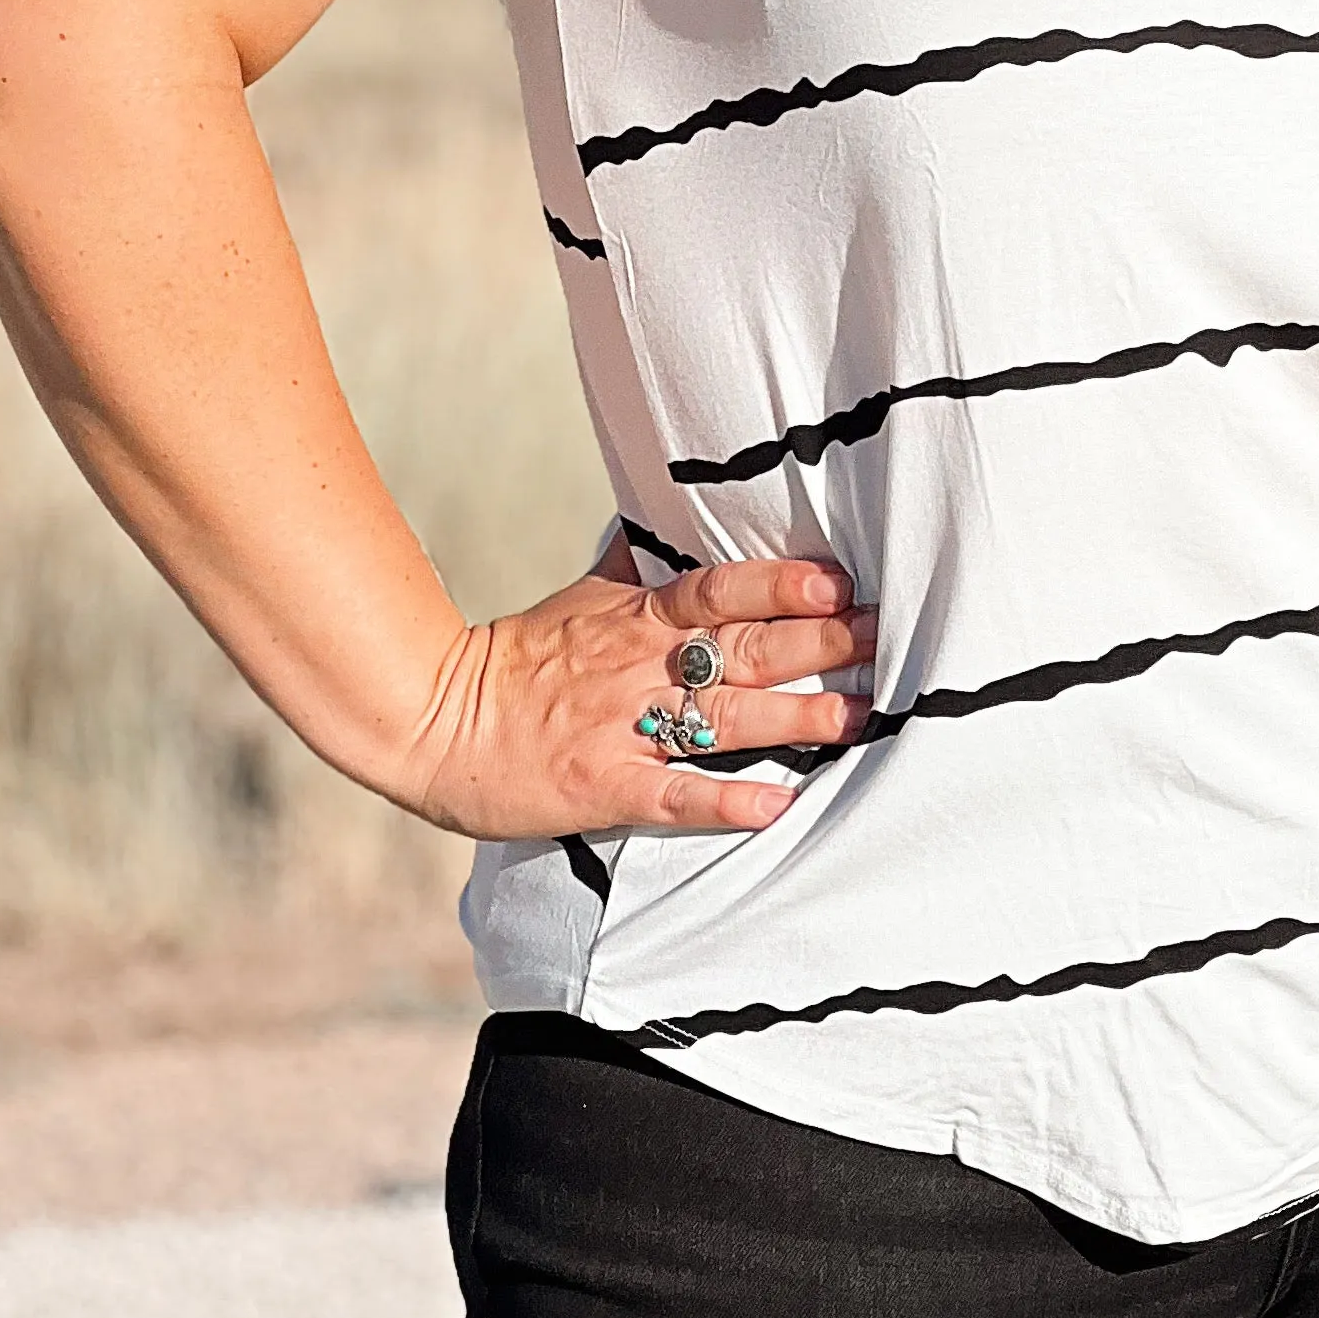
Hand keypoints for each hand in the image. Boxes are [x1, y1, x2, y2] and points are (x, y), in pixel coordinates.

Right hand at [394, 541, 875, 840]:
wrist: (433, 722)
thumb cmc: (518, 658)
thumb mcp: (580, 596)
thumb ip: (633, 560)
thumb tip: (664, 511)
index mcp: (635, 617)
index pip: (718, 591)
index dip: (779, 585)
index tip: (840, 581)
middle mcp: (638, 668)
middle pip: (742, 650)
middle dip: (819, 644)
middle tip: (885, 640)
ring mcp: (622, 729)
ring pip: (723, 720)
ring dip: (796, 718)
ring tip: (859, 716)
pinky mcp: (604, 787)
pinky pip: (673, 796)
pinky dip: (724, 801)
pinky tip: (775, 805)